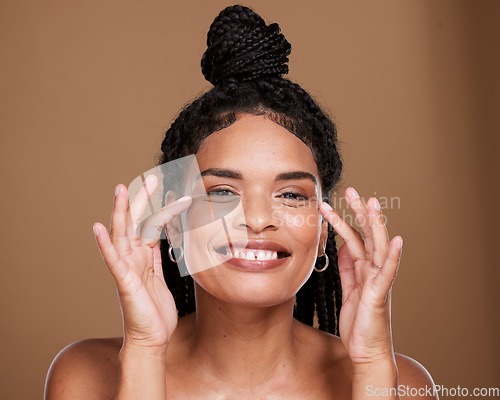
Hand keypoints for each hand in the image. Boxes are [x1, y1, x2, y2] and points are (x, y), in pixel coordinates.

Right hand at [92, 174, 191, 347]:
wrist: (151, 339)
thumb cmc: (155, 310)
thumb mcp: (160, 277)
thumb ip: (157, 257)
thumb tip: (162, 239)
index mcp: (143, 257)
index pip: (150, 226)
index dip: (158, 207)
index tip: (167, 190)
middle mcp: (133, 259)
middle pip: (136, 223)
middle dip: (141, 200)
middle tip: (150, 178)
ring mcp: (126, 269)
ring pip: (122, 235)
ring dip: (121, 212)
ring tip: (120, 189)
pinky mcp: (123, 282)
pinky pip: (112, 260)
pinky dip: (104, 244)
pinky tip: (98, 228)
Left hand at [320, 187, 402, 365]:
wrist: (366, 352)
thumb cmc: (359, 323)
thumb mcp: (348, 291)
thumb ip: (347, 269)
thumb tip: (342, 247)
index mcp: (364, 269)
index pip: (354, 238)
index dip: (345, 220)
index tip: (333, 203)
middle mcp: (373, 271)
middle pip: (367, 235)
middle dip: (359, 212)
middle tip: (351, 190)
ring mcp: (378, 281)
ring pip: (377, 247)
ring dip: (375, 225)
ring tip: (373, 203)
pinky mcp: (380, 295)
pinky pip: (387, 273)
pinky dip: (393, 256)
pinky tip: (397, 241)